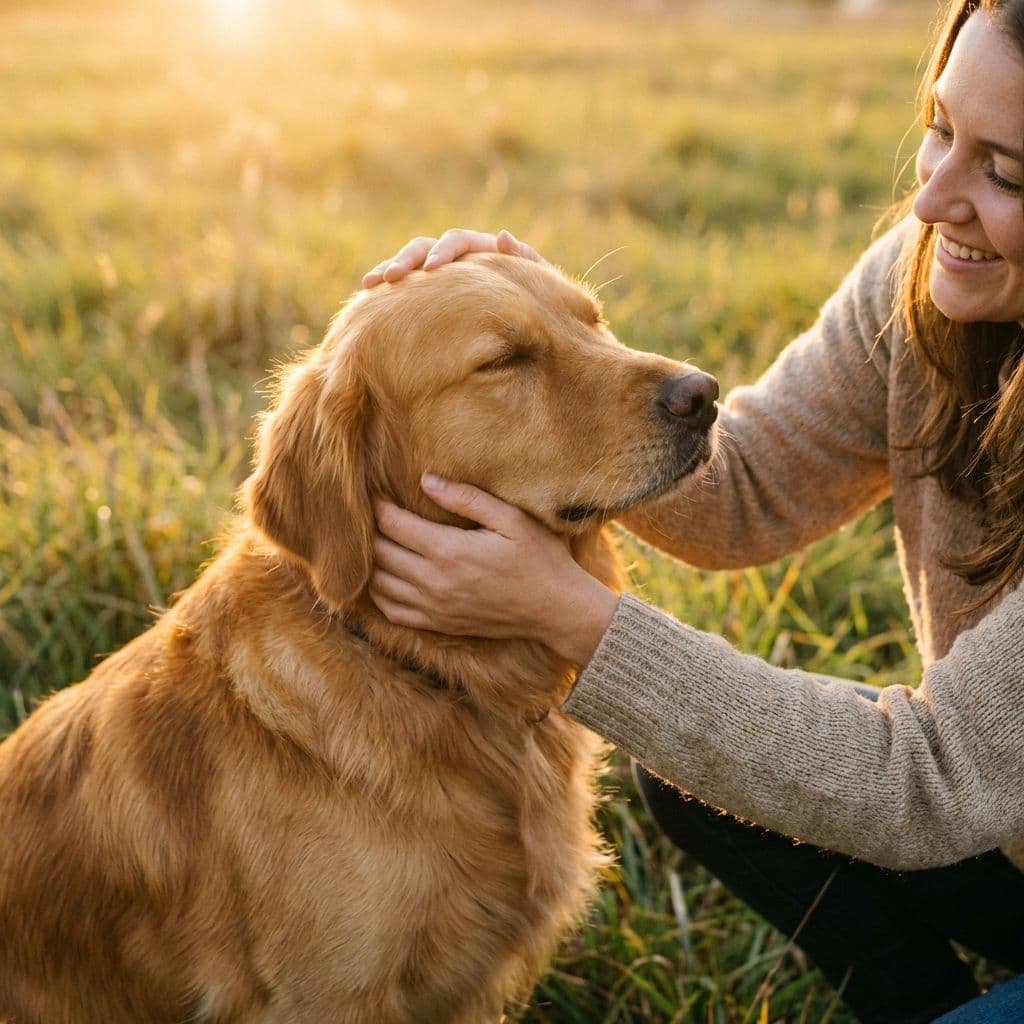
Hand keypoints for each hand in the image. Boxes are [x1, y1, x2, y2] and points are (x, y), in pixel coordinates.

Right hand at [361, 228, 543, 287]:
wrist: (534, 321)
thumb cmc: (538, 300)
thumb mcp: (537, 281)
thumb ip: (524, 260)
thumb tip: (502, 235)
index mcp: (481, 249)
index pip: (456, 241)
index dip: (442, 252)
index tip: (431, 269)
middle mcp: (457, 258)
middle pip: (424, 248)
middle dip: (405, 260)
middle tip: (390, 277)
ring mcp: (441, 275)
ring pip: (409, 265)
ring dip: (388, 272)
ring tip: (368, 285)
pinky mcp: (429, 294)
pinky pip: (405, 289)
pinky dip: (387, 292)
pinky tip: (368, 301)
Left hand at [370, 475, 618, 666]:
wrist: (557, 610)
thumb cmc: (540, 559)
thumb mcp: (511, 519)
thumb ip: (466, 498)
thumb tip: (426, 481)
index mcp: (449, 551)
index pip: (393, 525)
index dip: (379, 506)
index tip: (378, 493)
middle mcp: (434, 582)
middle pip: (379, 553)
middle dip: (370, 531)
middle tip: (372, 515)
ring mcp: (435, 608)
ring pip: (379, 584)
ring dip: (371, 562)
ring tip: (375, 543)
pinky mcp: (440, 625)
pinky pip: (393, 613)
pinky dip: (379, 594)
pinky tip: (384, 578)